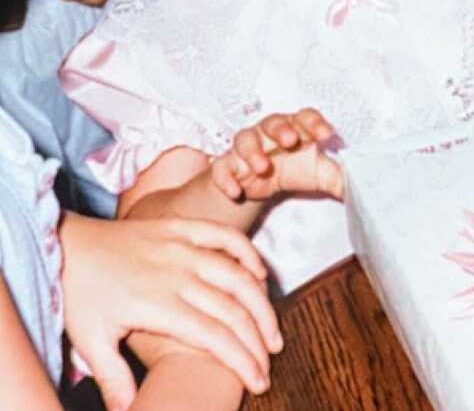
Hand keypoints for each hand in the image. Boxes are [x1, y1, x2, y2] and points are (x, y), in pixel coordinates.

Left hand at [59, 214, 282, 410]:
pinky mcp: (182, 228)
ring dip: (262, 301)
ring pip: (238, 273)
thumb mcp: (91, 341)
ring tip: (272, 328)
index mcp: (159, 304)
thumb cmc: (80, 295)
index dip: (241, 360)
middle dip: (259, 338)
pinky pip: (224, 236)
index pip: (214, 335)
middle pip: (233, 307)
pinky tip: (260, 273)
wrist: (66, 245)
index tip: (258, 381)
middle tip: (272, 359)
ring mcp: (183, 246)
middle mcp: (178, 273)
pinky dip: (247, 252)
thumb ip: (114, 377)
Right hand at [212, 108, 344, 201]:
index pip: (305, 117)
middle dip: (281, 129)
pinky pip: (222, 167)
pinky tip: (236, 191)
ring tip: (263, 168)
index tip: (327, 135)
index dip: (315, 122)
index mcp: (297, 129)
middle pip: (273, 121)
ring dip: (253, 151)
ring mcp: (247, 147)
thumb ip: (340, 178)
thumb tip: (370, 187)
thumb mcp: (320, 175)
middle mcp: (270, 133)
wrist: (260, 186)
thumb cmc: (295, 170)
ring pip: (244, 138)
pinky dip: (226, 178)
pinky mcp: (227, 165)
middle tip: (290, 140)